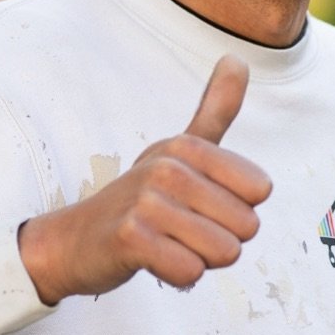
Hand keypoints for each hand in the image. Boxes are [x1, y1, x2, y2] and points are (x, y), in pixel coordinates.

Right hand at [17, 55, 272, 304]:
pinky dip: (178, 277)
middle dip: (220, 239)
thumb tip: (237, 57)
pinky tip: (153, 261)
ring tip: (167, 244)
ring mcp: (147, 202)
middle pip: (247, 226)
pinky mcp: (131, 239)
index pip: (260, 190)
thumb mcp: (178, 151)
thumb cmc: (139, 200)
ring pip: (224, 252)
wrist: (73, 241)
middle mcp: (168, 167)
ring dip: (200, 259)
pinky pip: (191, 272)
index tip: (199, 205)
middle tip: (180, 230)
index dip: (237, 209)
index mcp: (187, 146)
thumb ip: (215, 110)